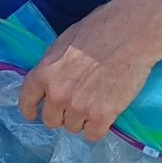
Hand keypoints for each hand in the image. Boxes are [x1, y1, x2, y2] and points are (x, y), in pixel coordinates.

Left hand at [19, 0, 161, 141]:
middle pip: (51, 120)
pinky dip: (98, 128)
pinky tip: (105, 116)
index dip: (30, 109)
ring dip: (82, 120)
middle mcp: (58, 94)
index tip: (33, 115)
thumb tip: (53, 79)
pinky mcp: (102, 116)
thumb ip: (55, 65)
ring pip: (73, 128)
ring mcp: (79, 107)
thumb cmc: (102, 27)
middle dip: (62, 114)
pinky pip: (93, 135)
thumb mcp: (66, 41)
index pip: (27, 100)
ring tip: (96, 103)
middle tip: (77, 104)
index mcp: (45, 72)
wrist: (133, 33)